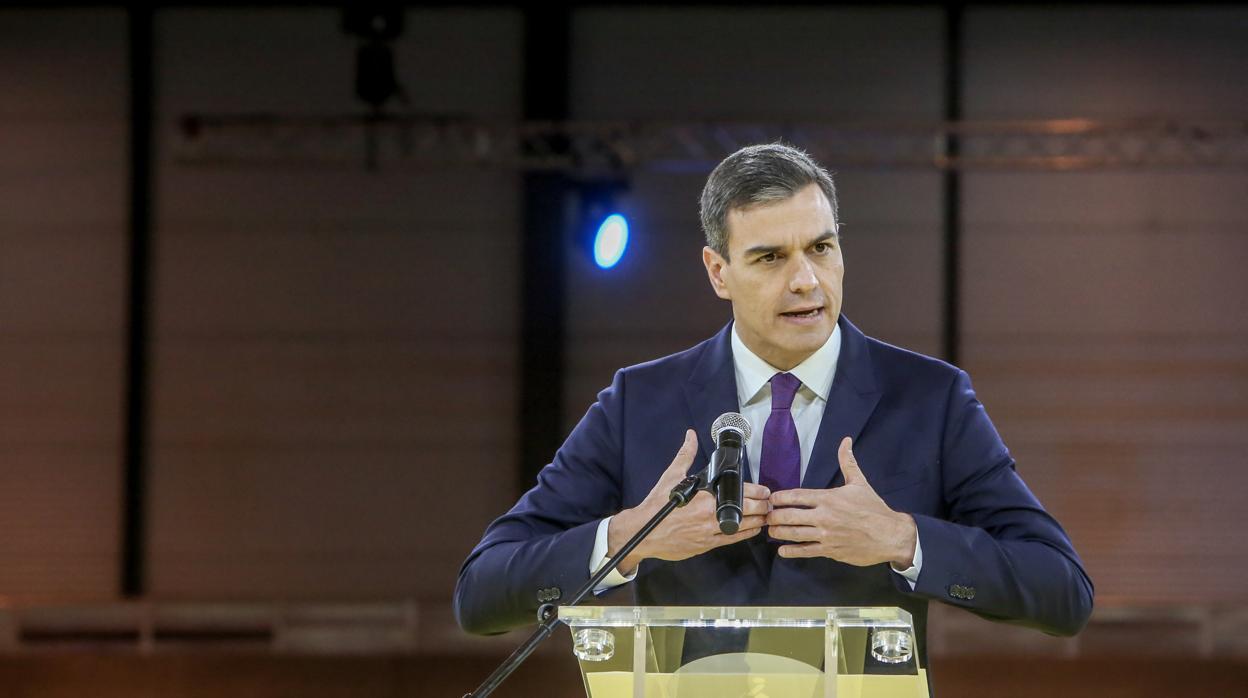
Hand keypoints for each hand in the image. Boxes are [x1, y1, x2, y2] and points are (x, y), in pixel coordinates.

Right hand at [608, 429, 770, 574]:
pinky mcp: (706, 545)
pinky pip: (732, 540)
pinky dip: (745, 534)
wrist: (643, 533)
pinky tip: (752, 529)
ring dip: (758, 521)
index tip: (764, 490)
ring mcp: (709, 533)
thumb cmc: (657, 506)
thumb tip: (690, 436)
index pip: (740, 493)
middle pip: (747, 512)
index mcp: (704, 498)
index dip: (757, 492)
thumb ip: (685, 455)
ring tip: (766, 516)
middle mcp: (709, 517)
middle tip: (769, 503)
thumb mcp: (671, 477)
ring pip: (743, 528)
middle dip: (762, 507)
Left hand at [766, 437, 916, 566]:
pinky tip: (782, 550)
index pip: (797, 496)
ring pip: (794, 534)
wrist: (890, 535)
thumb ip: (847, 462)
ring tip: (771, 530)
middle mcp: (824, 516)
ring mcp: (826, 534)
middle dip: (774, 516)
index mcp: (829, 498)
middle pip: (790, 515)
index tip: (771, 499)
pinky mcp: (830, 550)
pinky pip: (805, 551)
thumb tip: (845, 441)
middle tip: (766, 516)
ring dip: (778, 532)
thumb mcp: (860, 483)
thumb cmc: (874, 509)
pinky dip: (791, 551)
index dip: (779, 498)